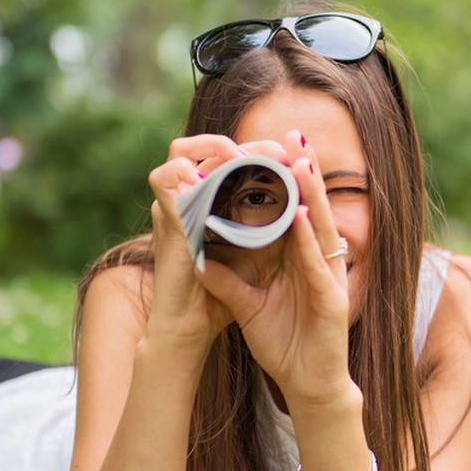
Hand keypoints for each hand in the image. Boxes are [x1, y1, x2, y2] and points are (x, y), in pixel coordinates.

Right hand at [144, 134, 286, 351]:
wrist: (190, 328)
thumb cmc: (220, 294)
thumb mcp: (255, 252)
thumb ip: (272, 225)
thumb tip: (307, 202)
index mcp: (207, 201)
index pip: (228, 156)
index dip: (258, 149)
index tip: (291, 154)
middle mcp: (186, 198)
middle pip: (207, 146)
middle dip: (244, 143)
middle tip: (278, 152)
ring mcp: (170, 206)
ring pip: (180, 152)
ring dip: (215, 147)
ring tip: (248, 159)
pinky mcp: (162, 221)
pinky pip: (168, 181)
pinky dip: (188, 173)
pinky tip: (220, 178)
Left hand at [194, 130, 355, 406]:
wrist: (308, 388)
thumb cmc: (285, 346)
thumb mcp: (249, 308)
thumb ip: (227, 283)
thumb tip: (199, 259)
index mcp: (301, 262)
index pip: (295, 213)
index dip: (287, 182)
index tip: (273, 149)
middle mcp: (318, 264)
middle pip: (312, 211)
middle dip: (305, 174)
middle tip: (293, 136)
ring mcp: (328, 279)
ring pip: (321, 229)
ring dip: (312, 195)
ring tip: (300, 160)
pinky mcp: (332, 300)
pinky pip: (318, 264)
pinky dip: (310, 240)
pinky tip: (302, 215)